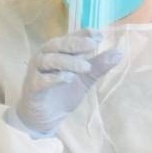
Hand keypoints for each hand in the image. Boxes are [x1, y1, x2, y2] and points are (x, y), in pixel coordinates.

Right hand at [8, 30, 122, 137]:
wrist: (44, 118)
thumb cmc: (63, 94)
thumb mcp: (85, 79)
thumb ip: (98, 66)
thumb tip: (119, 53)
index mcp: (57, 51)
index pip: (70, 37)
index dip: (83, 34)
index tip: (99, 35)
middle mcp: (45, 56)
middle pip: (58, 44)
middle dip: (76, 43)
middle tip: (93, 46)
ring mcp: (36, 71)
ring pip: (49, 59)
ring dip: (69, 61)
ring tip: (86, 67)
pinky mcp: (32, 87)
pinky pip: (41, 79)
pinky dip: (55, 77)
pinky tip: (70, 78)